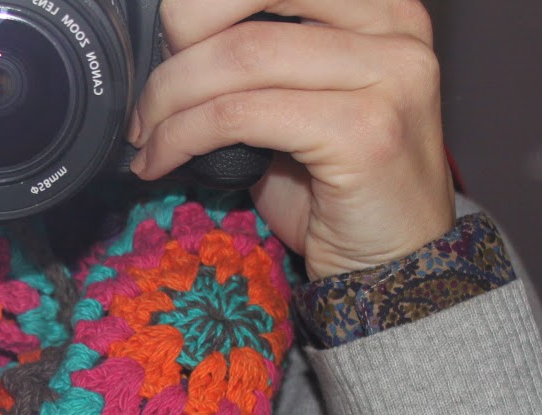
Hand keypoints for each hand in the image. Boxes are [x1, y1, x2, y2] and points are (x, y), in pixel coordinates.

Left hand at [128, 0, 455, 280]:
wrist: (395, 262)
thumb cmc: (338, 185)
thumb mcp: (299, 100)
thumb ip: (257, 58)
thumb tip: (171, 42)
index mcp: (378, 2)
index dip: (202, 2)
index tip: (168, 44)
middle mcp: (394, 24)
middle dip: (179, 35)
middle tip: (149, 93)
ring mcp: (388, 75)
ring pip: (241, 58)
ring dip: (168, 99)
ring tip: (146, 134)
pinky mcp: (365, 132)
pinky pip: (241, 115)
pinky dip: (183, 136)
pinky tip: (161, 159)